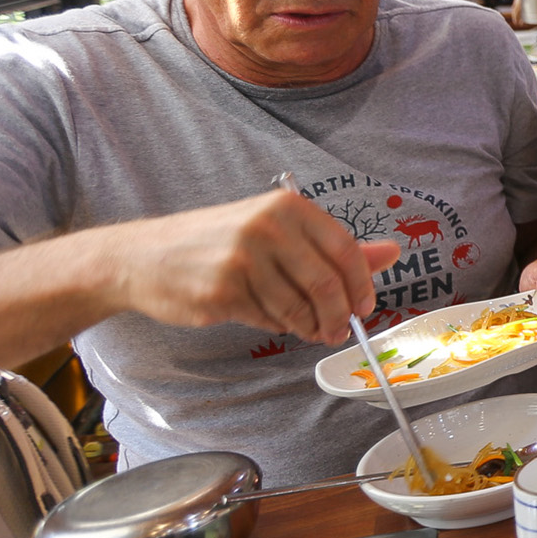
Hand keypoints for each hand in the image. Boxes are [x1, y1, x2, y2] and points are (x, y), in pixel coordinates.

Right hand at [109, 191, 399, 344]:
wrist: (144, 257)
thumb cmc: (218, 243)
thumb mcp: (279, 232)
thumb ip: (335, 246)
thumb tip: (392, 252)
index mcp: (287, 207)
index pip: (345, 249)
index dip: (362, 285)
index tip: (364, 307)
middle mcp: (267, 227)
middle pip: (327, 283)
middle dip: (339, 315)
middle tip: (339, 331)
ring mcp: (242, 259)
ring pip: (299, 307)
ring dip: (310, 327)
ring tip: (308, 330)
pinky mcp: (222, 291)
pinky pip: (269, 319)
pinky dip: (277, 326)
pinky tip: (269, 318)